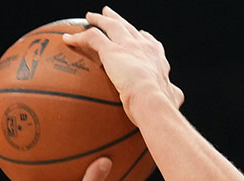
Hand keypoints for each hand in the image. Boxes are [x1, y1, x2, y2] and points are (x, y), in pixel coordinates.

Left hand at [62, 7, 184, 120]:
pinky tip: (67, 39)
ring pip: (110, 26)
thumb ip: (172, 95)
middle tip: (109, 13)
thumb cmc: (162, 103)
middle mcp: (143, 46)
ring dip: (99, 20)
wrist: (152, 100)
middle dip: (118, 20)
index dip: (143, 37)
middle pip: (128, 28)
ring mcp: (127, 46)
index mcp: (157, 58)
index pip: (149, 43)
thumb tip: (175, 100)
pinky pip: (91, 39)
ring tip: (89, 17)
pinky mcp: (111, 50)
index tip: (140, 34)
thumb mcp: (173, 97)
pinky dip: (78, 37)